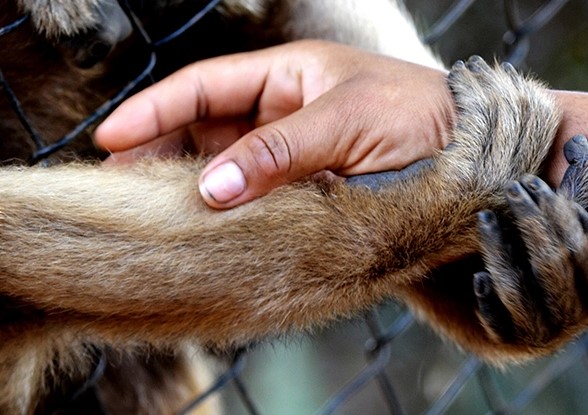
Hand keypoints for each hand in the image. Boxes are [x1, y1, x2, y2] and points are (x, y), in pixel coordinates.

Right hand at [95, 40, 453, 207]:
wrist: (477, 163)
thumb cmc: (421, 119)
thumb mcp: (347, 123)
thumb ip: (279, 153)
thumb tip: (209, 187)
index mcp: (287, 75)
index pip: (204, 88)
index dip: (154, 110)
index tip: (110, 138)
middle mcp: (280, 113)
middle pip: (201, 130)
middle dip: (157, 154)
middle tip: (117, 189)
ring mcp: (290, 156)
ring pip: (222, 170)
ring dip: (186, 189)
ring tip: (147, 215)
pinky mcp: (303, 194)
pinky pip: (252, 202)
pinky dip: (225, 216)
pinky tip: (201, 232)